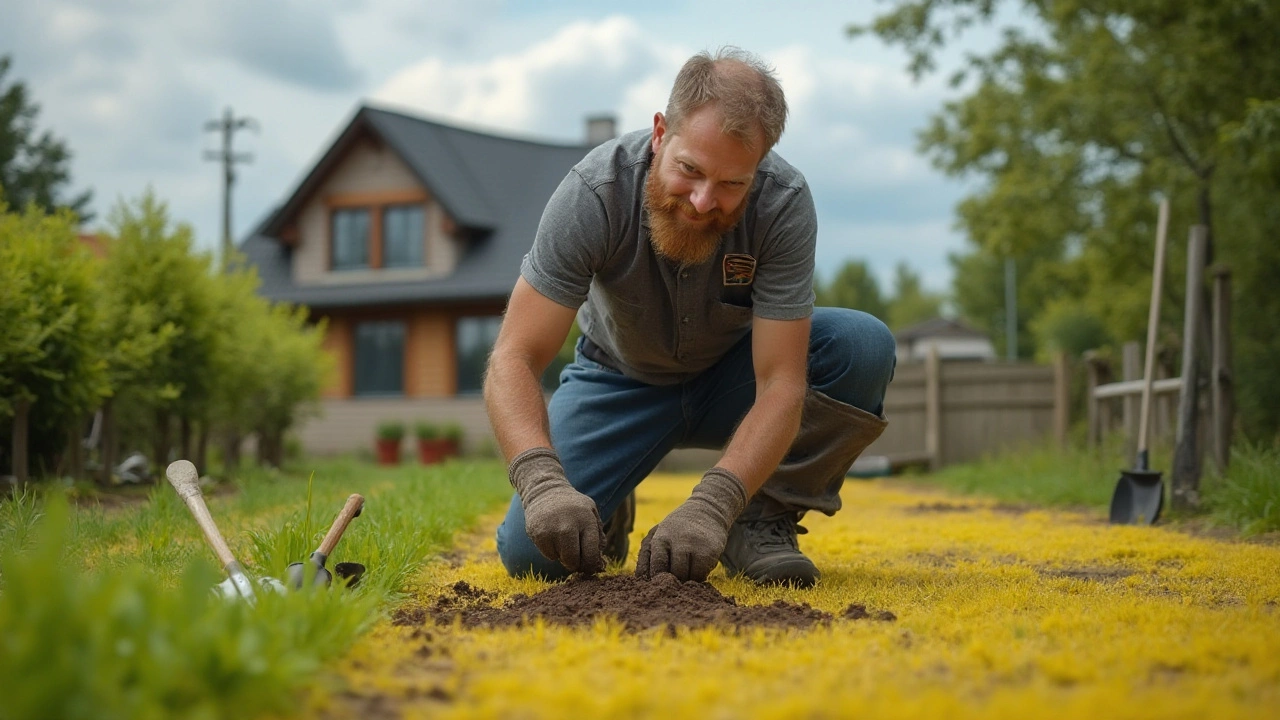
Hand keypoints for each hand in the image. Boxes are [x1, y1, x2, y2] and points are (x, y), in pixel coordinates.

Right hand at [508, 448, 604, 573]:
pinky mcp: (537, 534)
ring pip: (560, 558)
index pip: (590, 553)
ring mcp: (550, 530)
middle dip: (576, 563)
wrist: (544, 491)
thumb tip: (599, 562)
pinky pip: (548, 555)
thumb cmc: (573, 506)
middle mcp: (568, 525)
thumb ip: (598, 535)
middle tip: (576, 559)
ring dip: (563, 555)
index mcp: (585, 520)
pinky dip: (552, 551)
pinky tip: (552, 537)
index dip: (590, 564)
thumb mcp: (591, 512)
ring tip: (563, 540)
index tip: (589, 566)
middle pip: (573, 560)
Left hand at [635, 467, 746, 581]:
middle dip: (674, 579)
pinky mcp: (712, 551)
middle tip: (675, 576)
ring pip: (689, 577)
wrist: (707, 510)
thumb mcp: (659, 534)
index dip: (658, 577)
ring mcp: (697, 546)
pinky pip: (703, 575)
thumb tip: (640, 578)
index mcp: (662, 537)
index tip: (659, 580)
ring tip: (686, 569)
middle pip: (675, 574)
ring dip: (686, 579)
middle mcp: (680, 540)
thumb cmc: (677, 528)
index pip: (657, 566)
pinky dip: (699, 576)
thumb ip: (647, 555)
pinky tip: (697, 565)